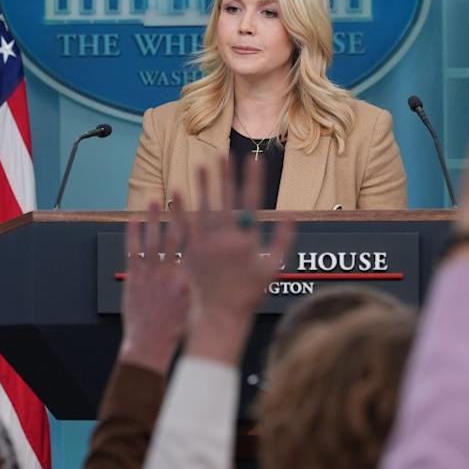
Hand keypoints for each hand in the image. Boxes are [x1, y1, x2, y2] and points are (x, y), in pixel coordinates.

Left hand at [120, 202, 189, 373]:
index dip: (200, 224)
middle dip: (178, 213)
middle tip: (181, 192)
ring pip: (152, 239)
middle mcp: (169, 272)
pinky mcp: (133, 277)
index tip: (205, 205)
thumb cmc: (176, 328)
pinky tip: (134, 219)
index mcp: (188, 279)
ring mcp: (150, 274)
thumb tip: (214, 264)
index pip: (195, 246)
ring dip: (154, 218)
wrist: (149, 343)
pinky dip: (133, 234)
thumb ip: (202, 282)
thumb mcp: (196, 304)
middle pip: (175, 236)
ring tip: (155, 200)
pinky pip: (132, 250)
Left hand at [173, 157, 294, 364]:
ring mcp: (205, 245)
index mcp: (247, 241)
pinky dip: (181, 208)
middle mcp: (225, 239)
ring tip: (202, 163)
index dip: (253, 178)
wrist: (220, 315)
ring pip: (204, 208)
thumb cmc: (250, 294)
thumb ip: (283, 240)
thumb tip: (291, 215)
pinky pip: (185, 225)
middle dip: (226, 175)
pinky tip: (178, 190)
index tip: (255, 159)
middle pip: (226, 199)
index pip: (252, 202)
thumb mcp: (273, 268)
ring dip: (203, 185)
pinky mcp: (190, 252)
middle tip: (225, 153)